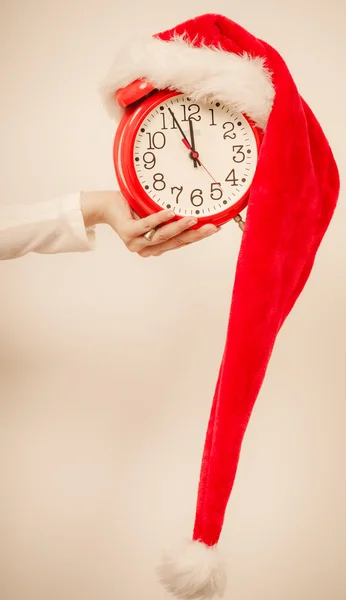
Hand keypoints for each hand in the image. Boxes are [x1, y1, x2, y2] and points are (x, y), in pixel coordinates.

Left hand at [81, 191, 218, 256]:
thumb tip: (195, 208)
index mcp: (156, 247)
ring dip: (179, 227)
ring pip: (162, 236)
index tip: (215, 228)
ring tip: (194, 218)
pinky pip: (146, 226)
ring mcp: (136, 243)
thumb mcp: (155, 213)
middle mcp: (147, 249)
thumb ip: (170, 217)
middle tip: (211, 226)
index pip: (181, 243)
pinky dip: (158, 219)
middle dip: (196, 234)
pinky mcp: (127, 232)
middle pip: (176, 242)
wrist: (105, 206)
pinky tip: (169, 212)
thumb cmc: (131, 208)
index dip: (198, 236)